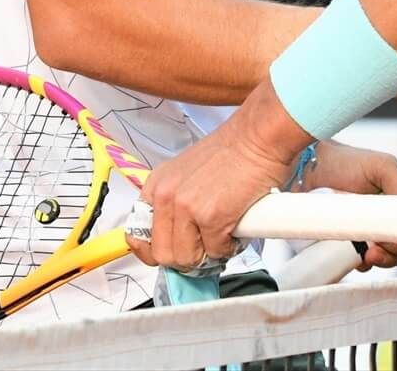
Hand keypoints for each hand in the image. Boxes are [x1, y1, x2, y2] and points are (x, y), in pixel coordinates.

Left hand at [128, 77, 308, 269]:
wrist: (259, 137)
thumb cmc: (233, 151)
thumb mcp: (188, 173)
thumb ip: (177, 201)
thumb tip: (180, 238)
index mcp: (157, 185)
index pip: (137, 235)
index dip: (155, 252)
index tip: (174, 252)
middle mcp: (166, 196)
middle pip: (163, 255)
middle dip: (187, 258)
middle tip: (206, 247)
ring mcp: (187, 207)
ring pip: (188, 259)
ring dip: (208, 255)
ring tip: (223, 236)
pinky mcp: (212, 217)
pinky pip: (216, 252)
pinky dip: (229, 247)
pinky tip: (237, 229)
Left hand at [304, 141, 396, 269]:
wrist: (309, 170)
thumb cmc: (345, 162)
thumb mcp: (382, 166)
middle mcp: (391, 217)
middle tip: (378, 246)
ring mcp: (372, 232)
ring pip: (391, 257)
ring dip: (384, 260)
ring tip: (367, 252)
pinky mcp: (353, 244)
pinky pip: (366, 263)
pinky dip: (365, 264)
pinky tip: (356, 256)